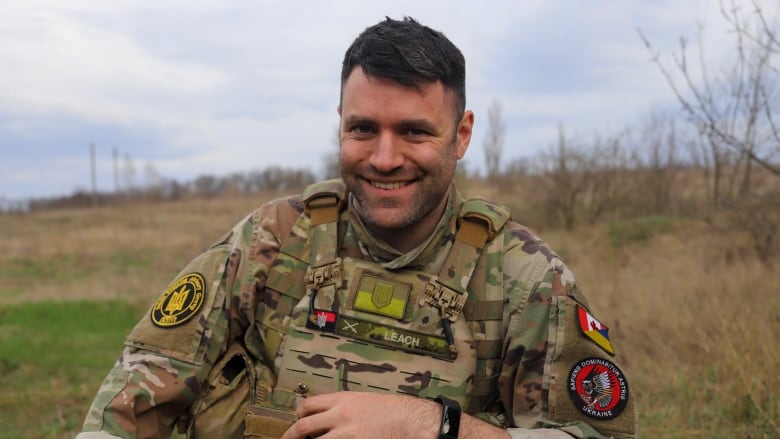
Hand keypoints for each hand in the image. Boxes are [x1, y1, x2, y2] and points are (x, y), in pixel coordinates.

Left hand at [280, 391, 439, 438]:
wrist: (414, 421)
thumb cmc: (396, 411)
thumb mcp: (367, 401)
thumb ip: (347, 408)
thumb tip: (332, 418)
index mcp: (343, 400)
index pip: (309, 405)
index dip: (300, 415)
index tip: (298, 421)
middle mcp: (339, 416)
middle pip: (302, 426)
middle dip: (290, 436)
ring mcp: (345, 435)